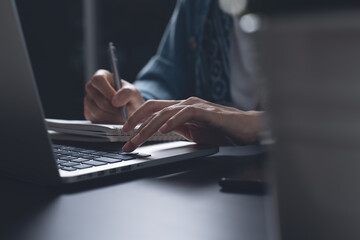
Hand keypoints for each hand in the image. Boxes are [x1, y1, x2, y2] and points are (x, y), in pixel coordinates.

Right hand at [84, 69, 144, 123]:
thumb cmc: (130, 97)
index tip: (117, 101)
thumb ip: (127, 93)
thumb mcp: (133, 92)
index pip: (98, 80)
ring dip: (112, 116)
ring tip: (121, 115)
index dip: (108, 91)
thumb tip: (115, 101)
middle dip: (114, 109)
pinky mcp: (88, 113)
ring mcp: (88, 100)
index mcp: (101, 76)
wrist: (129, 108)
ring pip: (98, 112)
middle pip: (99, 100)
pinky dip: (108, 122)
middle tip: (123, 111)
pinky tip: (115, 118)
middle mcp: (91, 87)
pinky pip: (97, 120)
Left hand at [122, 97, 262, 151]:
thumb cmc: (222, 131)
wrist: (247, 129)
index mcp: (180, 109)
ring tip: (137, 139)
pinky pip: (185, 114)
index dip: (136, 119)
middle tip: (124, 140)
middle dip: (135, 125)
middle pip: (153, 110)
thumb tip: (160, 131)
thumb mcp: (194, 132)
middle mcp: (185, 104)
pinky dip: (173, 121)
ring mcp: (195, 106)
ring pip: (165, 113)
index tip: (125, 134)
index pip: (152, 110)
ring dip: (148, 127)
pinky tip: (163, 130)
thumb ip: (178, 128)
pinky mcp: (207, 112)